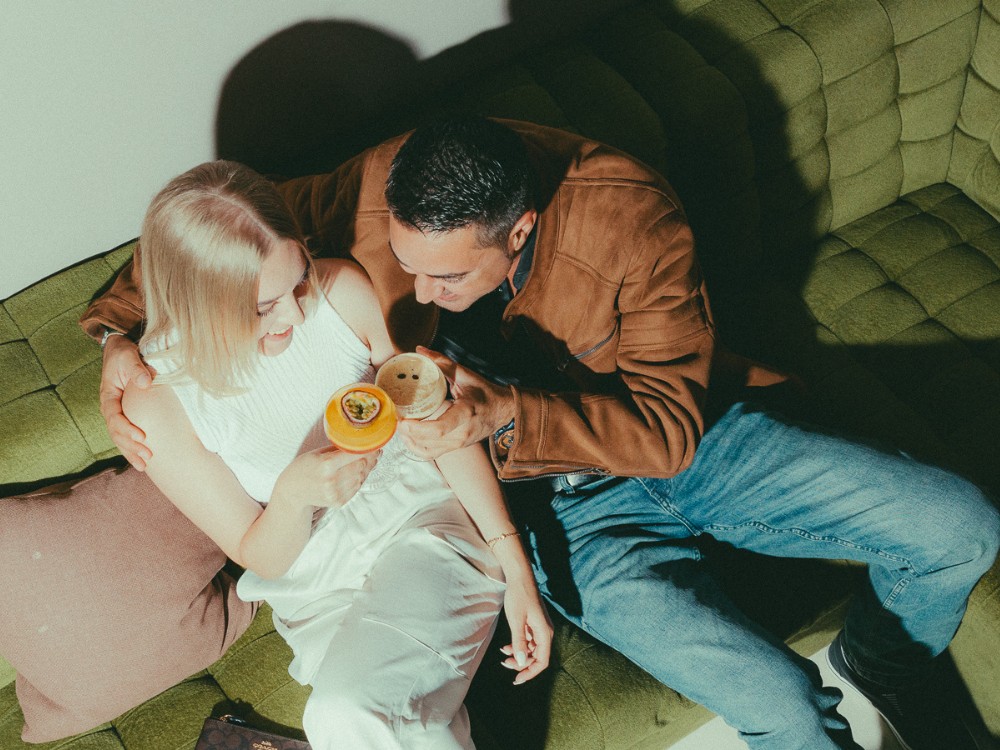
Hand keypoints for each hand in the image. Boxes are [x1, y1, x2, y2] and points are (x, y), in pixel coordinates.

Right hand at [101, 334, 154, 469]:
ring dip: (132, 452)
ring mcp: (117, 413)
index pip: (115, 417)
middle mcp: (110, 408)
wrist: (120, 351)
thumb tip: (146, 382)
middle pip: (117, 433)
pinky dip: (133, 448)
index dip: (127, 429)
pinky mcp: (125, 415)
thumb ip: (136, 368)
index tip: (142, 437)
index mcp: (108, 396)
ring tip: (145, 466)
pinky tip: (143, 460)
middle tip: (148, 457)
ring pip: (120, 438)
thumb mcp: (129, 356)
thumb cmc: (125, 353)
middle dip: (132, 447)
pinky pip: (126, 435)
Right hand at [273, 446, 378, 509]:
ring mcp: (335, 493)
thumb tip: (362, 444)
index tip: (375, 445)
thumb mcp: (318, 453)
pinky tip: (357, 473)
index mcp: (326, 464)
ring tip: (366, 461)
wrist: (292, 492)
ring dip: (366, 469)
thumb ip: (339, 449)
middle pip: (361, 467)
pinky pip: (356, 488)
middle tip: (374, 452)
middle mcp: (332, 480)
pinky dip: (359, 480)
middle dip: (370, 459)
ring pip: (361, 478)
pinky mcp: (338, 502)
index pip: (355, 454)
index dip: (368, 449)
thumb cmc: (304, 468)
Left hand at [396, 347, 514, 459]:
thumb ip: (442, 362)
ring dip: (409, 441)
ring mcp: (459, 443)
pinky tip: (409, 438)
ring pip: (428, 451)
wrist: (502, 411)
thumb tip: (420, 350)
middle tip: (396, 419)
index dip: (418, 428)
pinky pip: (432, 454)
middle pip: (429, 442)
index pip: (440, 428)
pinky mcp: (456, 447)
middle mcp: (462, 432)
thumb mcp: (465, 374)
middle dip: (407, 433)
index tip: (404, 420)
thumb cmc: (484, 392)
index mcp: (465, 412)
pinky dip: (416, 449)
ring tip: (400, 427)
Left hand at [498, 572, 552, 684]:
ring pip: (531, 650)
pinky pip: (528, 641)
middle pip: (536, 657)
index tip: (517, 680)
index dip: (530, 673)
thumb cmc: (519, 596)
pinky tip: (506, 646)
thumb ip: (519, 642)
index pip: (542, 661)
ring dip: (518, 655)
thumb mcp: (517, 620)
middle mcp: (545, 632)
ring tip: (503, 655)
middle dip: (521, 664)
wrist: (520, 577)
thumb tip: (521, 663)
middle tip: (504, 663)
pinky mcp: (533, 624)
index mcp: (544, 633)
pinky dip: (518, 645)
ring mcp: (539, 628)